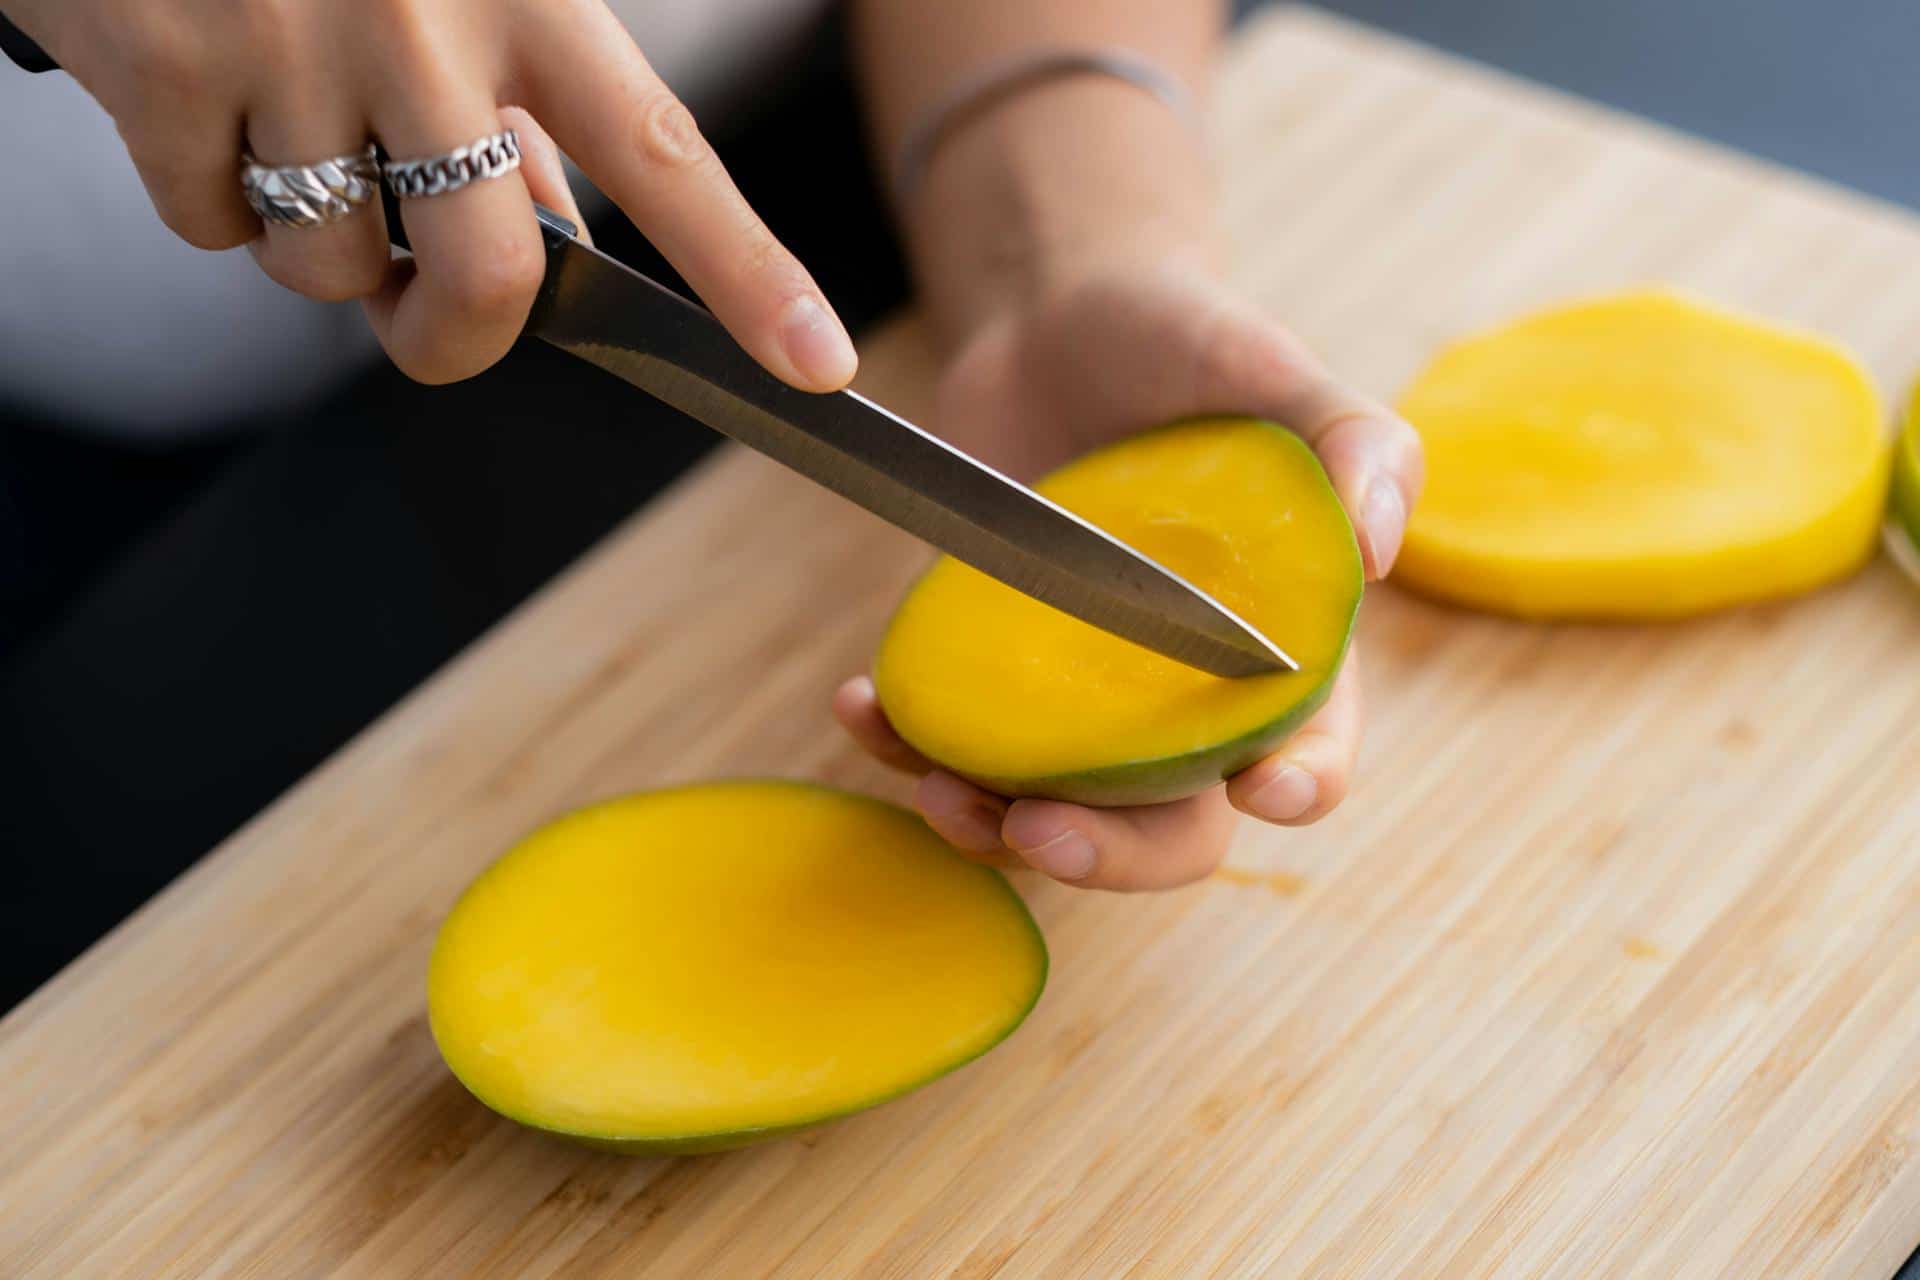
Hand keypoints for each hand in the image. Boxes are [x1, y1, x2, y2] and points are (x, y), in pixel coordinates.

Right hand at [10, 0, 855, 388]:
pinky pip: (212, 228)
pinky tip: (202, 98)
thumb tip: (553, 247)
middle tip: (418, 314)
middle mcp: (425, 20)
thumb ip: (516, 112)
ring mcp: (295, 42)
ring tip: (281, 128)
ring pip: (333, 270)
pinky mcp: (169, 68)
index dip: (749, 272)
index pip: (663, 154)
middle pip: (491, 278)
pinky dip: (206, 196)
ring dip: (312, 245)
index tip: (819, 365)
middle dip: (452, 339)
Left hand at [836, 265, 1421, 890]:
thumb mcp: (1271, 368)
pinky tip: (862, 709)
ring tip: (938, 790)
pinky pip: (957, 742)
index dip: (1301, 785)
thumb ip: (1353, 440)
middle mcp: (1179, 697)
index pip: (1311, 747)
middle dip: (1115, 854)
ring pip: (1055, 811)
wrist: (1053, 317)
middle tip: (1045, 828)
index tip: (1266, 790)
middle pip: (1172, 827)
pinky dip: (907, 746)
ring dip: (996, 830)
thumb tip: (1381, 546)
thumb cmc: (1183, 344)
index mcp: (1277, 650)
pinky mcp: (994, 671)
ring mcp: (1080, 696)